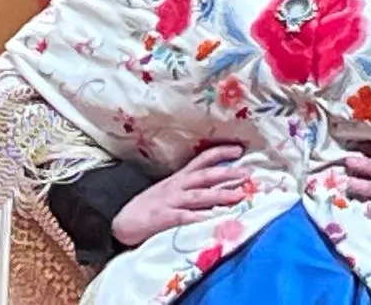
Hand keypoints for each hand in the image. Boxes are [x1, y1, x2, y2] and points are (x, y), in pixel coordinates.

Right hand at [111, 145, 249, 246]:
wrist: (122, 221)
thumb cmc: (149, 207)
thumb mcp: (169, 191)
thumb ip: (189, 187)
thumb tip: (215, 185)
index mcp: (179, 179)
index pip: (202, 160)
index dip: (220, 153)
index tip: (240, 149)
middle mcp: (177, 187)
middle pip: (205, 176)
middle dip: (227, 173)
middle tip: (248, 173)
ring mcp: (170, 202)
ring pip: (199, 195)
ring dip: (220, 194)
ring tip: (239, 195)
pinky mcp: (164, 218)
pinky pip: (184, 216)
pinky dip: (198, 217)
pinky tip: (211, 218)